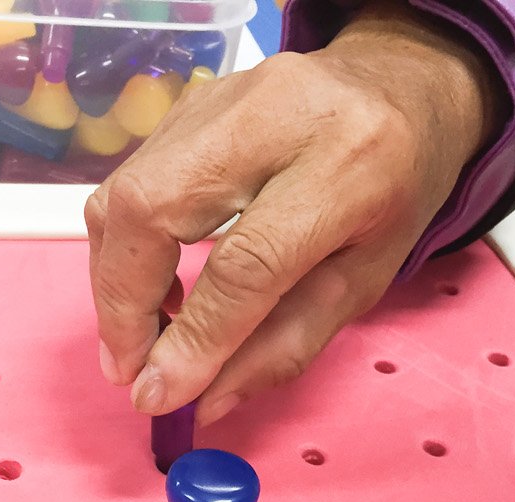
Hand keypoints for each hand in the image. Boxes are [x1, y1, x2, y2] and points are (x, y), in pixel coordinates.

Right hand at [85, 0, 503, 425]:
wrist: (400, 88)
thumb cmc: (393, 195)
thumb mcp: (364, 281)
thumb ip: (286, 344)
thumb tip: (203, 401)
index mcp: (347, 164)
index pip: (247, 263)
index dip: (195, 339)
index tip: (157, 395)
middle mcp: (275, 115)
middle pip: (153, 209)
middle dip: (123, 302)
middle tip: (128, 369)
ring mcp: (220, 98)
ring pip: (124, 193)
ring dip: (115, 279)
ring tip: (139, 337)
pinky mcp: (187, 102)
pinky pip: (130, 180)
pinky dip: (126, 247)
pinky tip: (152, 286)